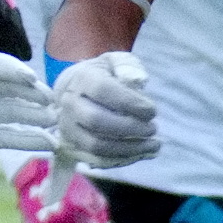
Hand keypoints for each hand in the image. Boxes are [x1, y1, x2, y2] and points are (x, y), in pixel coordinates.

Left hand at [0, 53, 56, 185]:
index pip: (1, 68)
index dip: (17, 73)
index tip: (32, 80)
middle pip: (19, 91)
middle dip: (40, 96)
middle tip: (60, 104)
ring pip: (20, 115)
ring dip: (41, 119)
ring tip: (62, 124)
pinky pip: (10, 138)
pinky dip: (30, 141)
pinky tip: (50, 145)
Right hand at [51, 51, 158, 169]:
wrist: (75, 91)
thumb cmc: (102, 76)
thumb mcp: (114, 62)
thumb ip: (128, 67)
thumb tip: (138, 80)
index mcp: (82, 79)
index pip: (103, 91)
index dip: (130, 103)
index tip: (152, 111)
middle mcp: (71, 104)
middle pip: (97, 121)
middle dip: (130, 128)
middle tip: (152, 128)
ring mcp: (69, 128)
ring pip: (97, 145)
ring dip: (129, 148)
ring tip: (154, 144)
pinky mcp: (74, 146)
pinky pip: (98, 159)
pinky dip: (123, 159)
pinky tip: (143, 152)